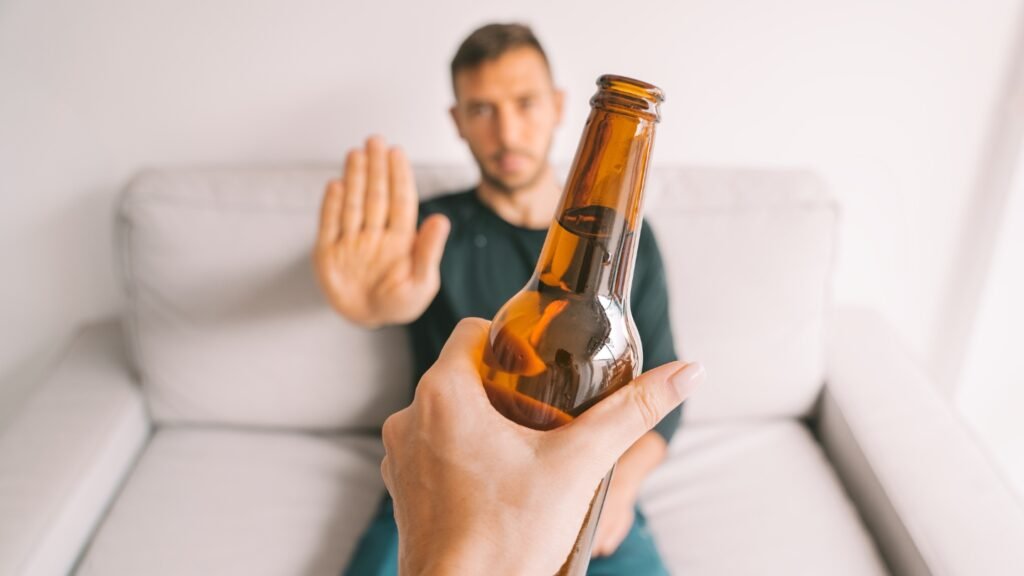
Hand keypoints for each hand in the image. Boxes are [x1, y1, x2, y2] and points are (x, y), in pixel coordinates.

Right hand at [314, 135, 450, 327]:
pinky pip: (330, 224)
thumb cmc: (400, 302)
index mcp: (401, 238)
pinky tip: (337, 184)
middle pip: (376, 195)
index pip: (400, 201)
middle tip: (375, 140)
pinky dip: (332, 205)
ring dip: (355, 178)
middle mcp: (376, 234)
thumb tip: (442, 220)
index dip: (398, 176)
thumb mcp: (421, 282)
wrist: (368, 319)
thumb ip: (428, 251)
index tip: (396, 152)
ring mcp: (351, 240)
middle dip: (376, 168)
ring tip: (356, 154)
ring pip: (354, 204)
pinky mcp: (328, 252)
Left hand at [380, 318, 704, 575]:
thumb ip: (632, 412)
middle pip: (462, 373)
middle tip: (544, 411)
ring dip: (481, 421)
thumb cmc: (508, 537)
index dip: (509, 341)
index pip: (472, 331)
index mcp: (443, 394)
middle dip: (504, 386)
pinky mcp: (402, 488)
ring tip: (524, 449)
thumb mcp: (580, 464)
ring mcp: (400, 455)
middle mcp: (410, 417)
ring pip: (446, 414)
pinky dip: (462, 455)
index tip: (540, 366)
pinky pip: (433, 451)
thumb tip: (686, 373)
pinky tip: (498, 481)